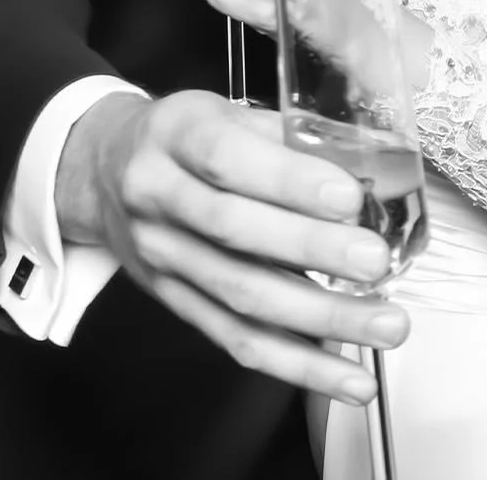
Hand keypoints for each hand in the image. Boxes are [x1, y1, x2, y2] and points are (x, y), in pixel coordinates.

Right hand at [55, 90, 407, 403]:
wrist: (102, 170)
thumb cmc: (181, 135)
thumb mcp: (222, 109)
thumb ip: (284, 135)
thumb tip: (366, 167)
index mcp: (175, 134)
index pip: (226, 158)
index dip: (287, 180)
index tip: (347, 196)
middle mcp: (158, 196)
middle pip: (234, 231)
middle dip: (313, 250)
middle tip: (374, 261)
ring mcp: (163, 256)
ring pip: (240, 297)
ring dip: (320, 319)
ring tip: (384, 325)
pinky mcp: (174, 303)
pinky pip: (235, 341)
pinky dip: (297, 364)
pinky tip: (346, 378)